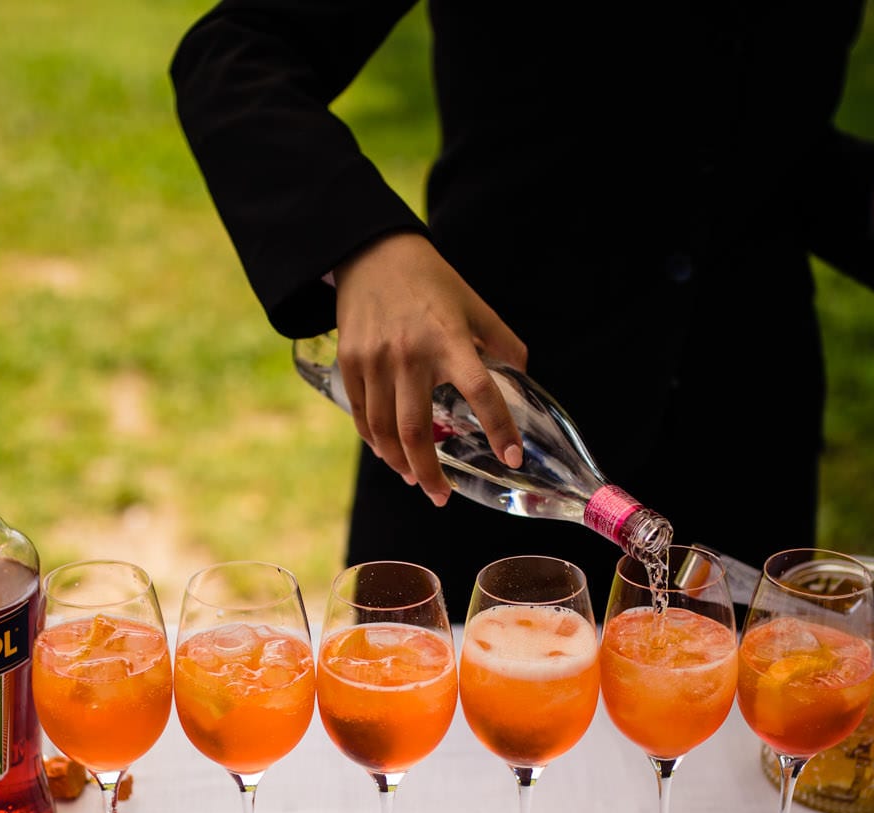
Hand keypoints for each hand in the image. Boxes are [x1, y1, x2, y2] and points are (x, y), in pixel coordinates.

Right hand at [332, 231, 527, 506]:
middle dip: (430, 473)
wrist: (372, 254)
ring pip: (384, 430)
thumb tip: (523, 375)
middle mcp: (410, 354)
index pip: (480, 391)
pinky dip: (376, 442)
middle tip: (442, 497)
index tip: (511, 457)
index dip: (499, 428)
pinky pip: (362, 415)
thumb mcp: (474, 304)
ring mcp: (375, 360)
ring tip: (416, 480)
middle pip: (416, 429)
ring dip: (400, 464)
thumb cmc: (431, 281)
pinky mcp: (350, 362)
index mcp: (449, 339)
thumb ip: (501, 341)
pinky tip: (390, 456)